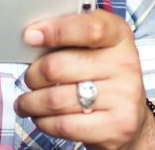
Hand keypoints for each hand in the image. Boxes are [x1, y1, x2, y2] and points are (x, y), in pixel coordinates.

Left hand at [14, 11, 150, 149]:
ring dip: (31, 102)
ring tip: (26, 102)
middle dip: (33, 75)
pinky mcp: (116, 126)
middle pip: (59, 66)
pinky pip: (63, 125)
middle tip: (30, 78)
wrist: (128, 116)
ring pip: (55, 100)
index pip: (90, 28)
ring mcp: (123, 97)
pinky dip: (44, 122)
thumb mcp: (95, 48)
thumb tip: (33, 36)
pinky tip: (42, 117)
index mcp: (119, 36)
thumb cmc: (103, 76)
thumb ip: (69, 36)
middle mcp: (125, 64)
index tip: (31, 36)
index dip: (57, 31)